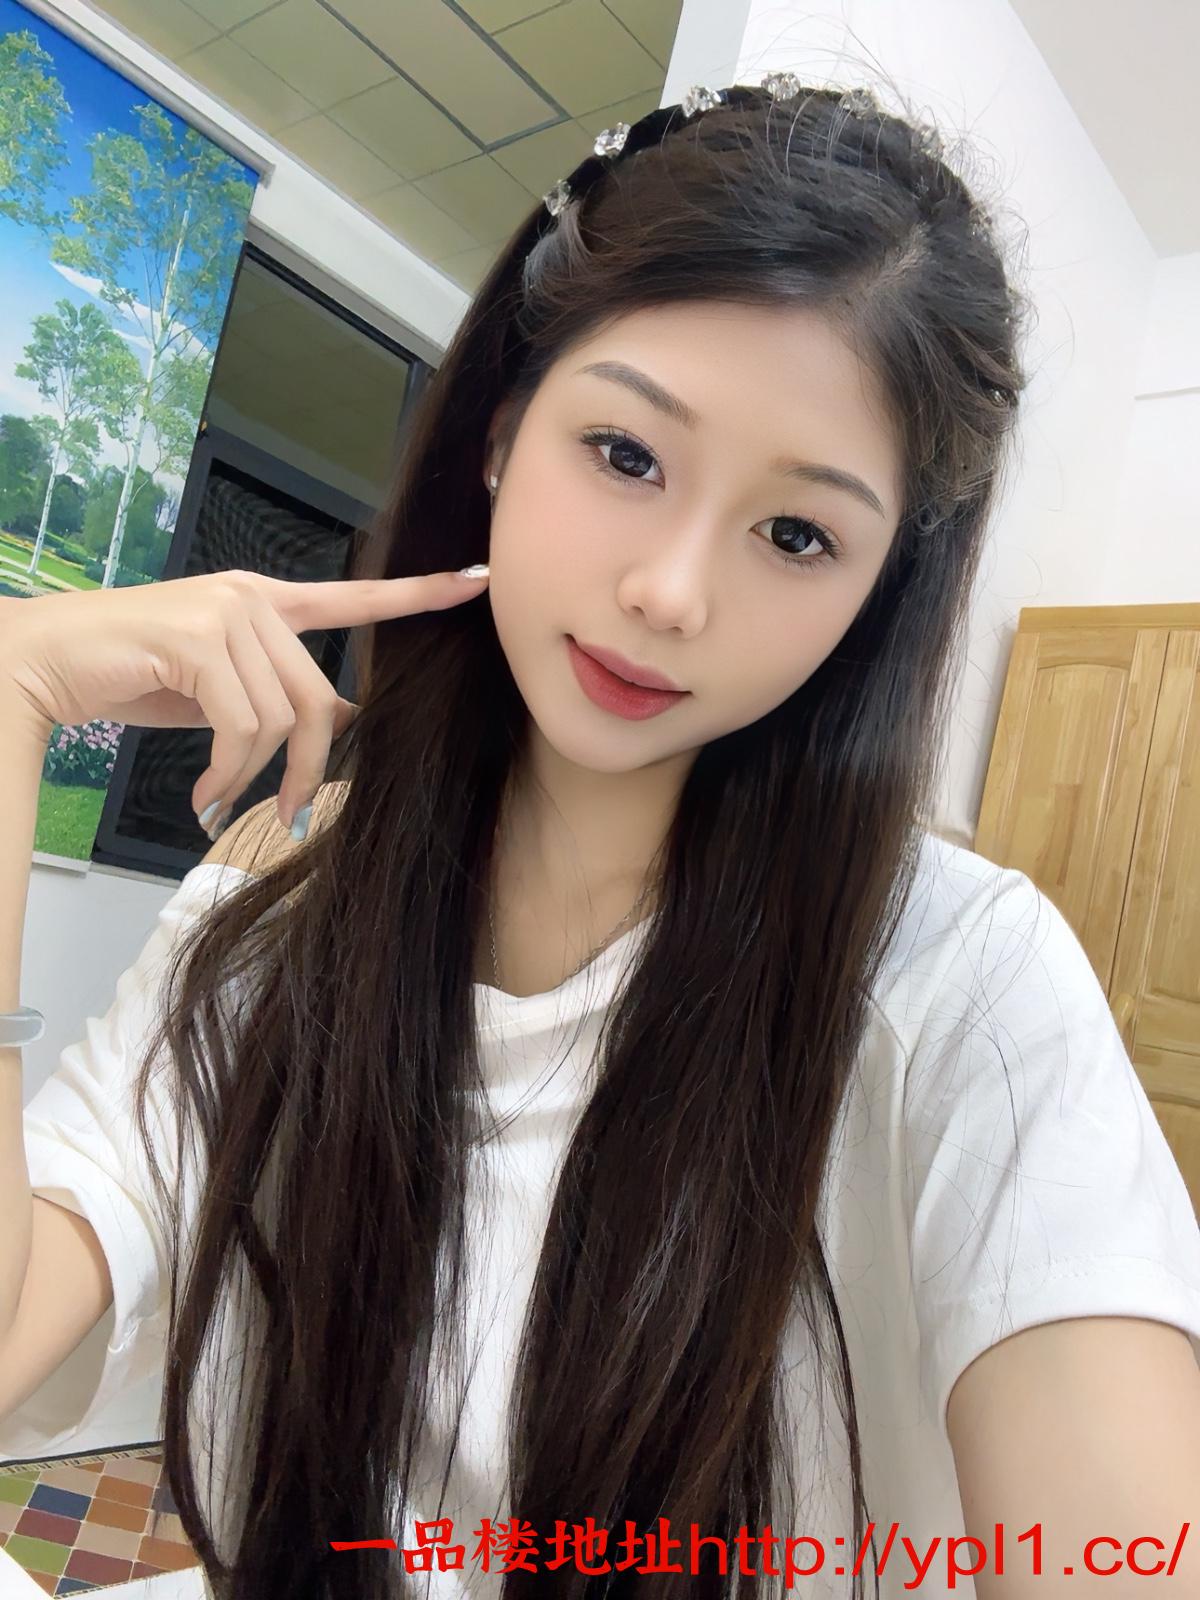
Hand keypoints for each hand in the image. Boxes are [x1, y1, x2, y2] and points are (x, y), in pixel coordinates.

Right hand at [0, 566, 489, 831]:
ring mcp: (227, 612)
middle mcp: (253, 598)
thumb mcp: (219, 690)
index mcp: (264, 602)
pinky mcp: (198, 637)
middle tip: (286, 815)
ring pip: (282, 718)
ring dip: (252, 777)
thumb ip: (277, 694)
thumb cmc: (129, 678)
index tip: (476, 582)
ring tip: (216, 798)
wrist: (46, 663)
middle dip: (310, 768)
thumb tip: (348, 721)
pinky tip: (201, 795)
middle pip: (321, 697)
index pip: (355, 598)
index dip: (418, 594)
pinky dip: (226, 773)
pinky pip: (242, 726)